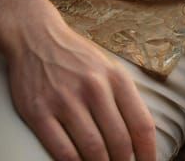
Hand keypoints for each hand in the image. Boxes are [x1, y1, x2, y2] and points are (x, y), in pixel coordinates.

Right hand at [3, 19, 157, 160]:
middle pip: (119, 142)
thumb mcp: (108, 68)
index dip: (148, 153)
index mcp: (116, 77)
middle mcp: (94, 87)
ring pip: (93, 150)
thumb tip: (139, 138)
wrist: (36, 36)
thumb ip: (123, 98)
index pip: (141, 124)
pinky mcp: (39, 112)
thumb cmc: (76, 57)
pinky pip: (62, 150)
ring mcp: (65, 100)